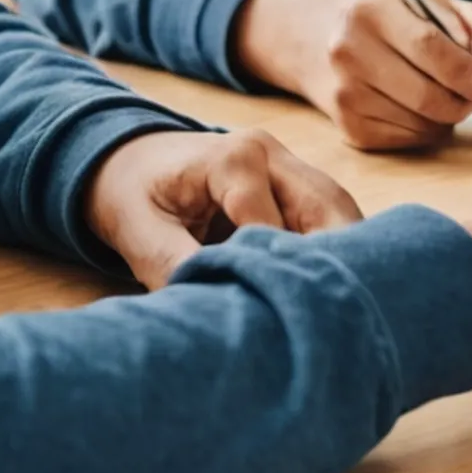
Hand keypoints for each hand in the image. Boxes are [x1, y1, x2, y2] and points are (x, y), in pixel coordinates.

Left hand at [82, 126, 364, 289]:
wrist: (131, 163)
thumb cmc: (133, 195)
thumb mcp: (139, 232)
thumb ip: (176, 265)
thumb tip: (218, 311)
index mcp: (233, 158)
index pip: (271, 225)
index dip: (271, 274)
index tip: (270, 317)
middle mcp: (273, 153)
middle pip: (329, 208)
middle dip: (332, 263)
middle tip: (329, 318)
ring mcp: (290, 166)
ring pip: (339, 213)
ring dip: (340, 259)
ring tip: (333, 311)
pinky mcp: (297, 185)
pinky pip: (329, 218)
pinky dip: (331, 252)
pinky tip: (324, 291)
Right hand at [233, 0, 471, 151]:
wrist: (337, 39)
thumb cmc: (405, 20)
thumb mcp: (445, 6)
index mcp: (372, 0)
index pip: (431, 47)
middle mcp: (347, 44)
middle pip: (426, 93)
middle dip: (465, 102)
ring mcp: (342, 88)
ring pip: (420, 121)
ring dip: (450, 117)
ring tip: (451, 97)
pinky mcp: (346, 124)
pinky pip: (407, 139)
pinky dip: (429, 130)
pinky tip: (424, 109)